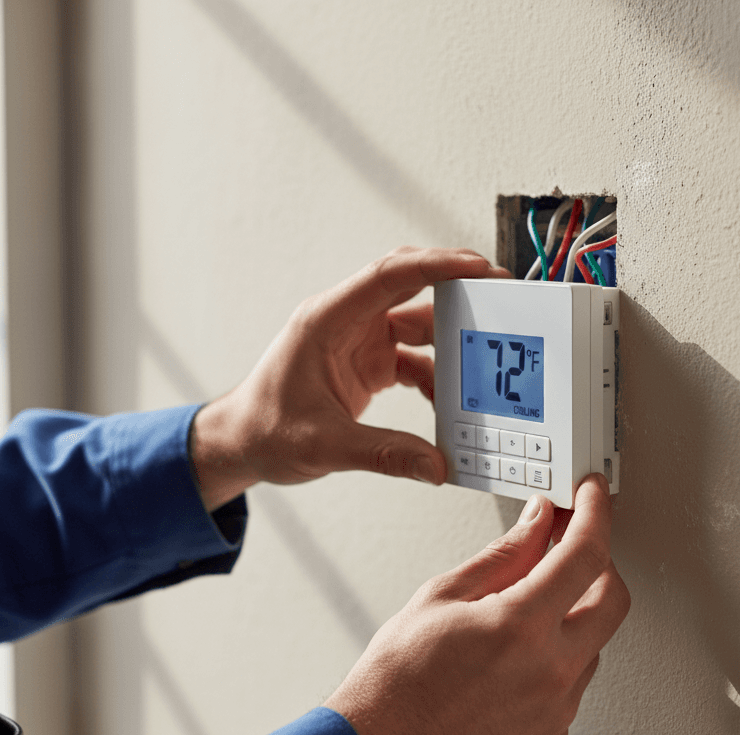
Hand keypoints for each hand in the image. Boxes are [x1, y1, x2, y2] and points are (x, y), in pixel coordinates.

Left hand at [191, 247, 507, 510]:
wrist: (241, 444)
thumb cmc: (263, 430)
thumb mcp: (324, 445)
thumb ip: (384, 455)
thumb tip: (434, 464)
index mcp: (326, 321)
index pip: (389, 276)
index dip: (437, 266)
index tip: (478, 268)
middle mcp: (344, 323)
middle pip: (410, 289)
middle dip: (456, 290)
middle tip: (498, 298)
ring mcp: (357, 341)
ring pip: (416, 324)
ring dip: (449, 339)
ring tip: (482, 354)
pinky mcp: (367, 364)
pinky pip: (412, 357)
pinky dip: (435, 373)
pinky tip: (449, 397)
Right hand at [326, 475, 630, 734]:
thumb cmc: (395, 682)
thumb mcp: (440, 597)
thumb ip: (502, 556)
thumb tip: (535, 523)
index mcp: (521, 627)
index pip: (586, 554)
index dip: (595, 514)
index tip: (592, 497)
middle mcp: (551, 671)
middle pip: (612, 599)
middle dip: (597, 563)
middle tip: (565, 546)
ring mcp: (556, 709)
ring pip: (594, 643)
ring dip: (573, 613)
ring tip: (521, 606)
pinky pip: (574, 683)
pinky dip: (556, 656)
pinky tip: (514, 653)